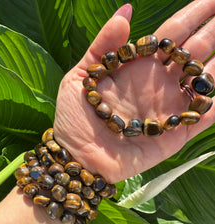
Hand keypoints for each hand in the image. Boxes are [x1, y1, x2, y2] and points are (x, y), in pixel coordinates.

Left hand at [54, 0, 214, 182]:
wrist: (79, 156)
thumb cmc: (75, 118)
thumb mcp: (81, 77)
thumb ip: (104, 45)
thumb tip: (126, 11)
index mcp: (139, 67)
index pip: (172, 35)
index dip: (193, 15)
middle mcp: (159, 84)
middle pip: (194, 52)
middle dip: (214, 31)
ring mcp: (169, 108)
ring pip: (204, 81)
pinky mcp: (175, 133)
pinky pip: (204, 116)